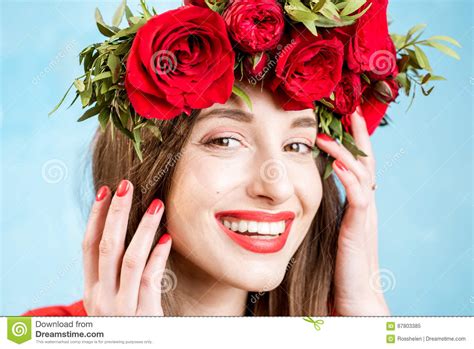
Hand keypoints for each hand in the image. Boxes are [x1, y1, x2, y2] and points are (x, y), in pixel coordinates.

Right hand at [82, 179, 171, 315]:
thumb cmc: (126, 323)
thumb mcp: (111, 300)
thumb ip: (114, 272)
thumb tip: (125, 231)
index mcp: (91, 291)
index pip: (87, 246)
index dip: (96, 217)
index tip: (106, 191)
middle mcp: (101, 298)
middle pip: (106, 247)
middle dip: (117, 214)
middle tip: (128, 186)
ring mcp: (122, 307)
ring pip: (129, 259)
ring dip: (142, 229)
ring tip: (156, 205)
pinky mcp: (144, 315)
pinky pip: (151, 278)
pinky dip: (158, 256)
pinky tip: (167, 237)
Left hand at [316, 107, 389, 315]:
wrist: (352, 299)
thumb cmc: (336, 267)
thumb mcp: (327, 231)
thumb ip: (319, 211)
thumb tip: (296, 196)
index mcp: (356, 205)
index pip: (357, 166)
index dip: (352, 142)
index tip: (344, 118)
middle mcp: (364, 206)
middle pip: (366, 163)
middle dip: (358, 136)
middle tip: (352, 110)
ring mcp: (364, 217)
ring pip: (363, 174)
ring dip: (347, 152)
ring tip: (331, 133)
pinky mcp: (359, 230)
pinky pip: (360, 198)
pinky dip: (350, 179)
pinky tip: (337, 165)